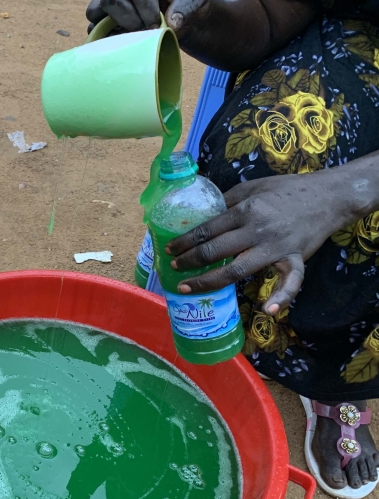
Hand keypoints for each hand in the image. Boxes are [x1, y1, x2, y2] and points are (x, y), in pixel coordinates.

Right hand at [86, 0, 211, 35]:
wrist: (183, 14)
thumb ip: (188, 4)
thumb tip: (171, 24)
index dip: (145, 8)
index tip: (157, 24)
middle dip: (129, 20)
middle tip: (147, 31)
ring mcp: (112, 2)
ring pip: (95, 11)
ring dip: (112, 28)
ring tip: (133, 35)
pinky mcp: (106, 20)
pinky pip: (94, 29)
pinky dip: (105, 39)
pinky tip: (124, 43)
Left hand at [165, 172, 350, 314]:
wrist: (328, 195)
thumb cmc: (286, 190)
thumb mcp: (252, 187)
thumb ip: (228, 201)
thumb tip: (201, 213)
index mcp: (245, 209)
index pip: (208, 228)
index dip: (185, 241)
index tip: (169, 249)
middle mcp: (258, 229)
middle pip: (217, 250)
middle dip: (190, 261)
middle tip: (173, 268)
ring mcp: (277, 247)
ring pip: (239, 269)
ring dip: (211, 281)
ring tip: (189, 288)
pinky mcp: (296, 259)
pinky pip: (291, 282)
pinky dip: (281, 298)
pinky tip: (266, 310)